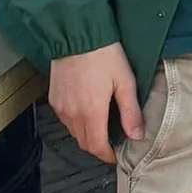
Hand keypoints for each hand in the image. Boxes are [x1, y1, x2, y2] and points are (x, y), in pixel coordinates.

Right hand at [48, 43, 143, 162]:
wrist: (78, 36)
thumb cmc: (105, 55)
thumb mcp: (125, 81)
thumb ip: (130, 111)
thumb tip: (137, 135)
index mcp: (90, 112)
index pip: (96, 146)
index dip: (107, 155)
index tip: (118, 156)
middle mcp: (72, 114)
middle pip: (84, 142)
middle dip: (99, 147)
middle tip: (114, 143)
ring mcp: (60, 107)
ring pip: (74, 132)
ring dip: (88, 136)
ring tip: (104, 129)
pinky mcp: (54, 99)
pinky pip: (66, 121)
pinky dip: (77, 124)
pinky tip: (89, 114)